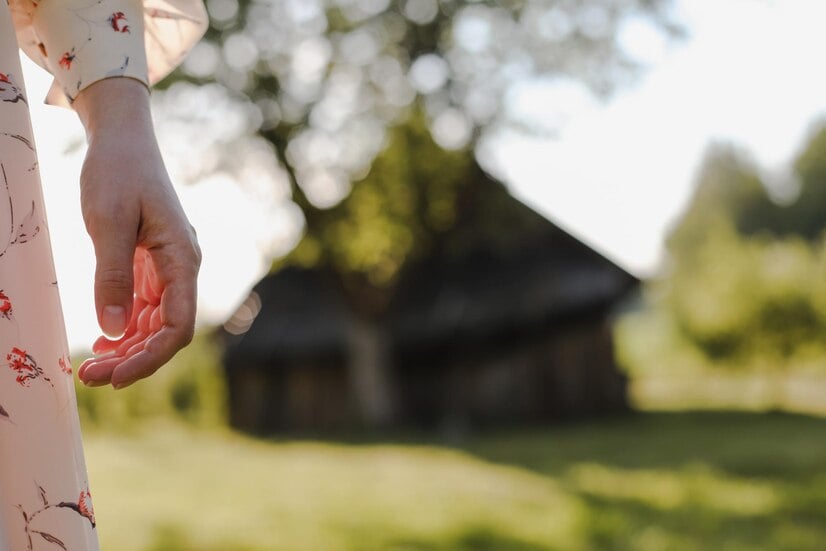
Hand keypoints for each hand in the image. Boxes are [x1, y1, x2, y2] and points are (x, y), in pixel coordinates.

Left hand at [72, 78, 200, 388]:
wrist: (122, 140)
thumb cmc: (117, 173)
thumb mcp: (108, 223)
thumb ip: (112, 276)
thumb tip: (112, 329)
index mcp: (182, 259)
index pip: (178, 325)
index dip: (151, 357)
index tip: (116, 376)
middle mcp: (181, 268)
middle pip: (166, 331)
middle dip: (132, 359)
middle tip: (89, 377)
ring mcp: (167, 267)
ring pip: (154, 323)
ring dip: (127, 348)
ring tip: (90, 366)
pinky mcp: (151, 264)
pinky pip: (144, 307)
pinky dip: (124, 327)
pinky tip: (101, 339)